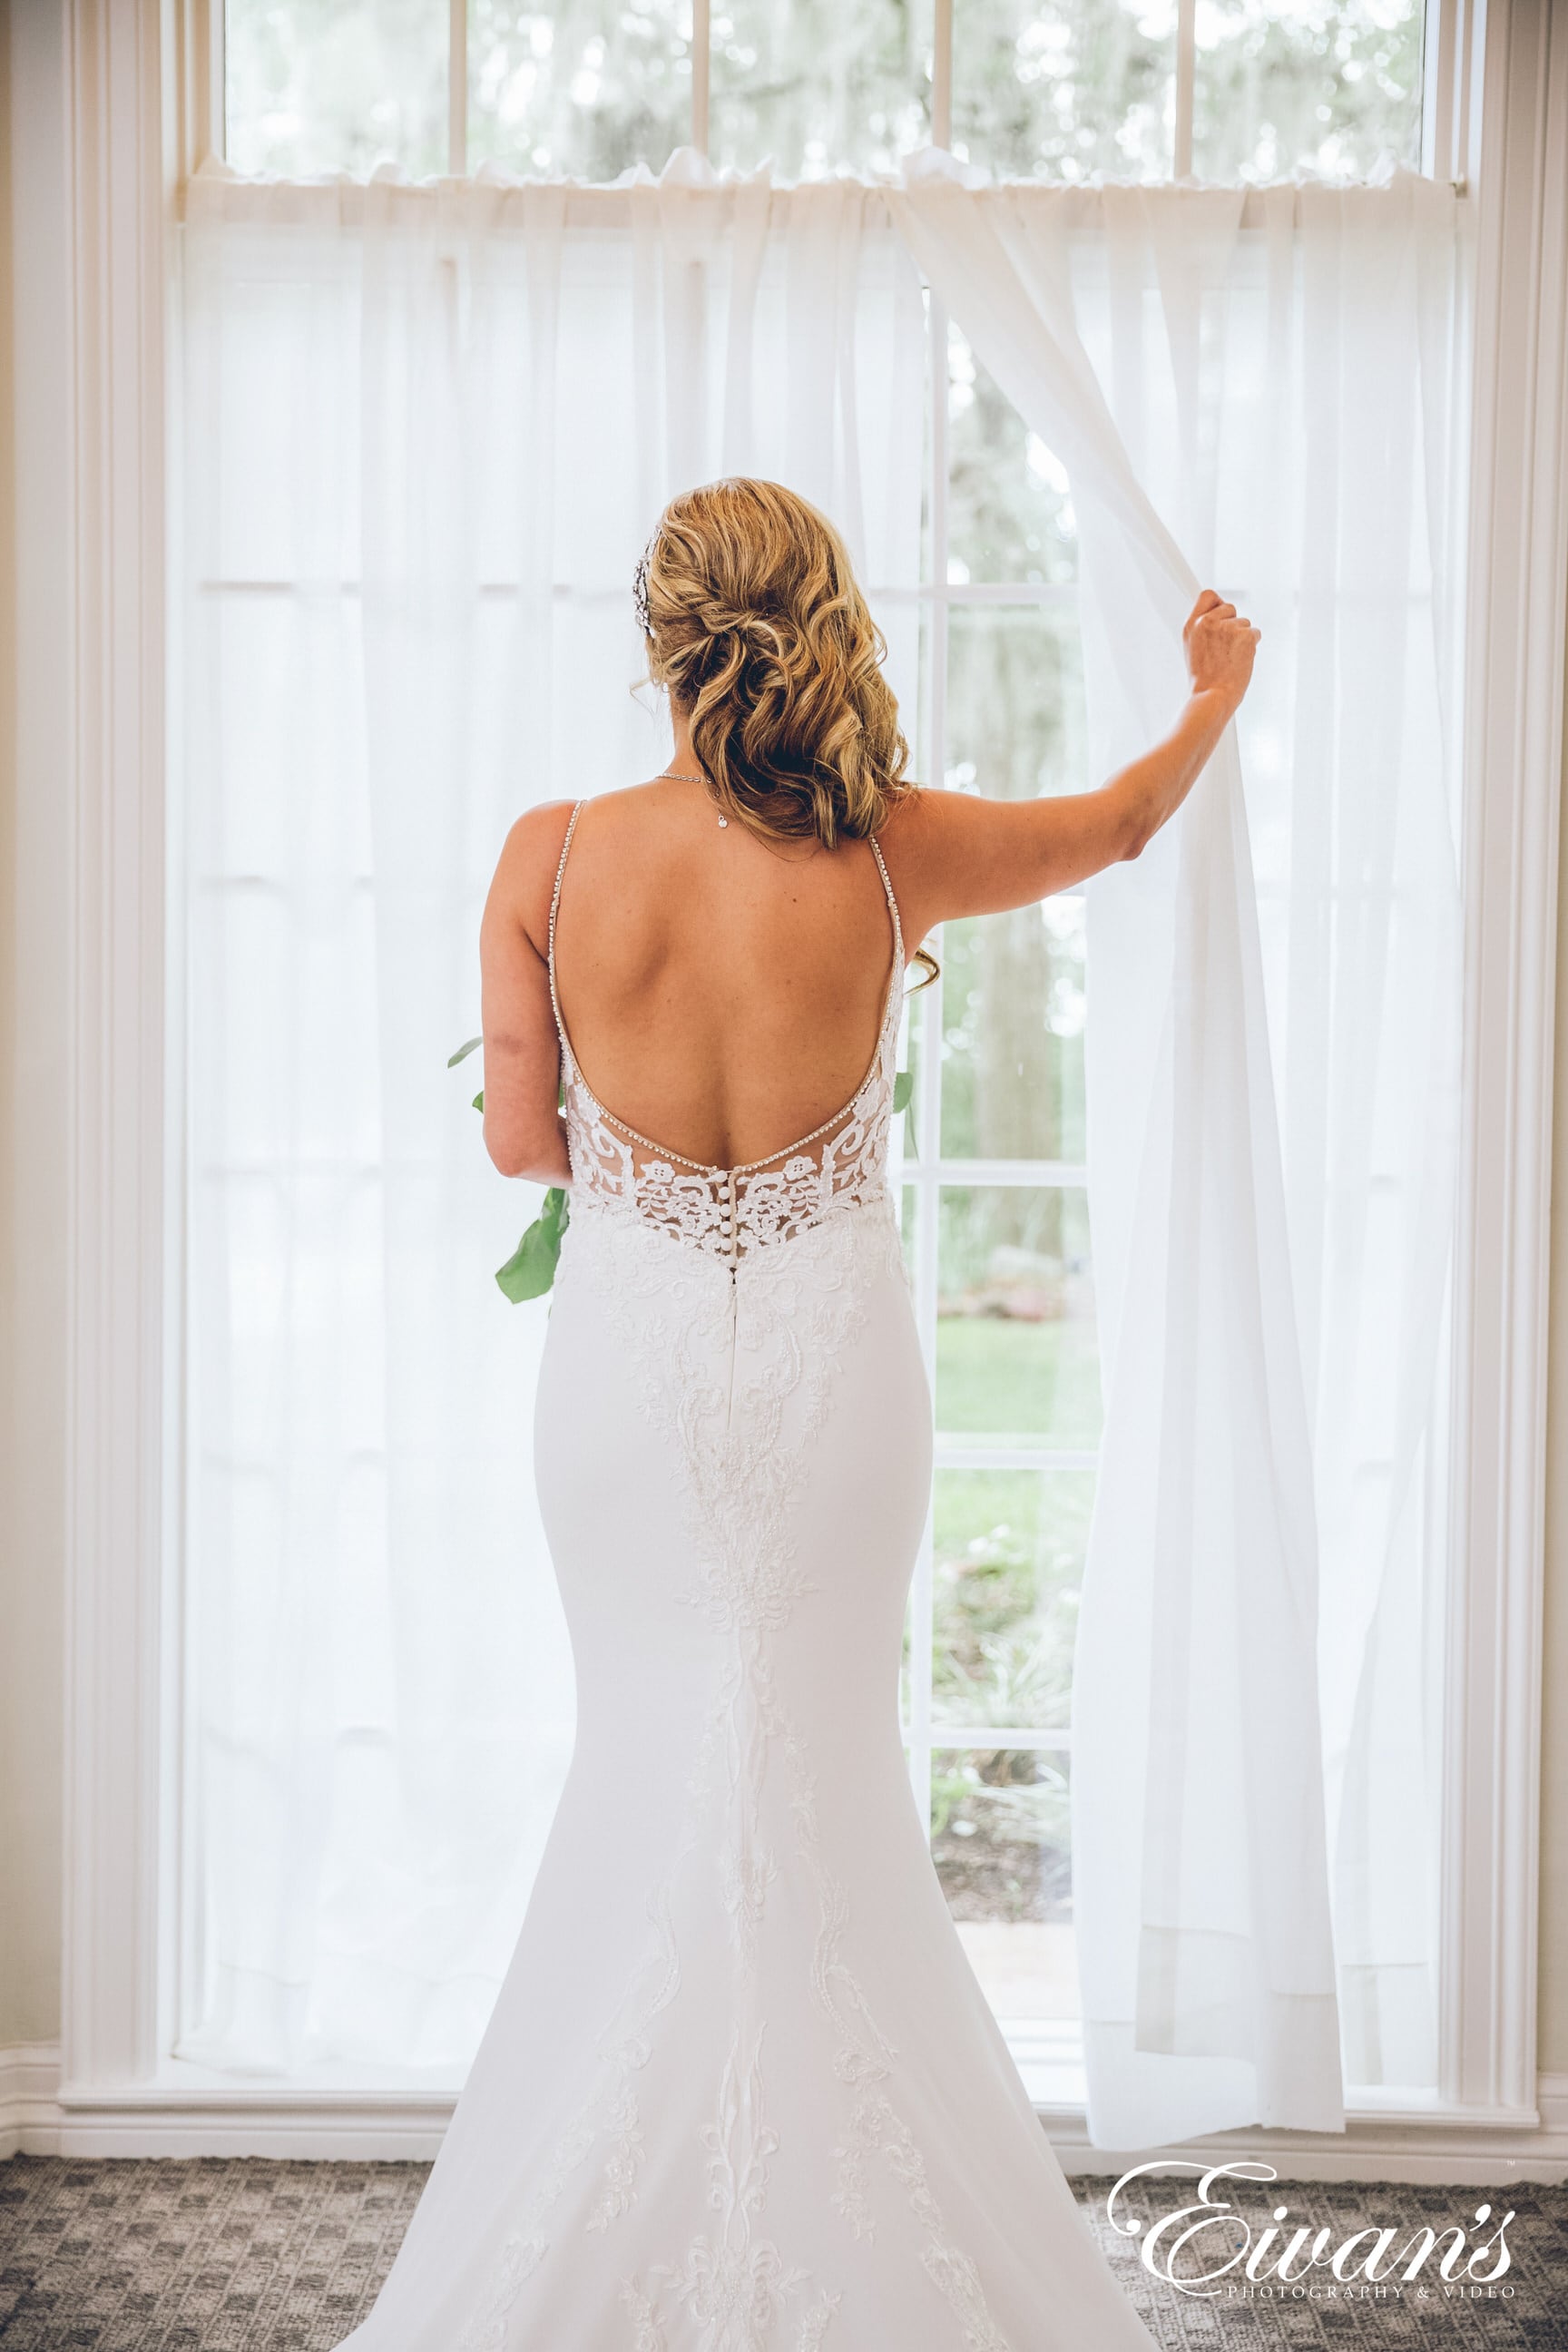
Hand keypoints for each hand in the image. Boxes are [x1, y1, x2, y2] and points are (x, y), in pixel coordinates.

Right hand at [1183, 589, 1259, 708]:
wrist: (1211, 697)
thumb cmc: (1204, 680)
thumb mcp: (1193, 650)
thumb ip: (1203, 630)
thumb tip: (1220, 617)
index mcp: (1191, 625)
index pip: (1208, 596)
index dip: (1218, 603)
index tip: (1222, 614)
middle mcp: (1207, 622)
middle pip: (1230, 607)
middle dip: (1233, 624)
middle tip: (1226, 648)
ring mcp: (1226, 627)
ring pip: (1244, 622)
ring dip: (1242, 638)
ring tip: (1231, 658)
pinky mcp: (1244, 635)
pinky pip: (1255, 633)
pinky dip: (1252, 646)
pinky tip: (1240, 660)